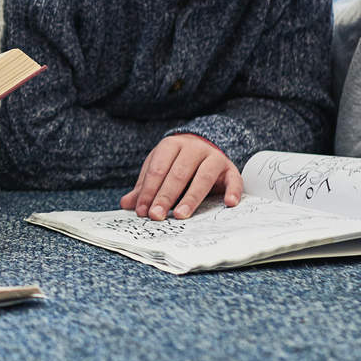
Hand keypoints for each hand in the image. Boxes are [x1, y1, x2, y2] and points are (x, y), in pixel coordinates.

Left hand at [122, 134, 241, 219]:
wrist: (204, 146)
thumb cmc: (175, 162)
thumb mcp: (157, 170)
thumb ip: (143, 187)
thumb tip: (126, 204)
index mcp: (171, 145)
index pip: (158, 169)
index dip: (148, 191)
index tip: (142, 211)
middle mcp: (194, 148)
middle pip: (178, 174)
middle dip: (165, 196)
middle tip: (156, 215)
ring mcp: (214, 157)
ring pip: (203, 177)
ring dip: (191, 198)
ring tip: (181, 215)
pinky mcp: (230, 169)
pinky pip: (234, 180)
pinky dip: (233, 191)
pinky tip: (228, 204)